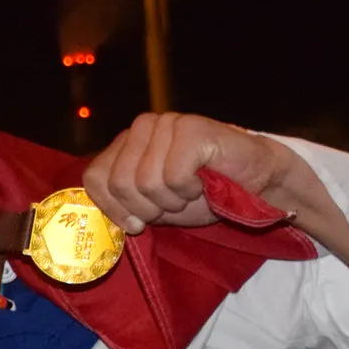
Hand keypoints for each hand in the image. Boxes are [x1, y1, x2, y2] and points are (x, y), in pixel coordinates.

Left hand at [84, 112, 299, 233]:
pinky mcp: (191, 128)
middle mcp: (142, 127)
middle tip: (173, 205)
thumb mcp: (153, 206)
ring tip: (191, 191)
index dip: (111, 208)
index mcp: (126, 143)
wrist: (254, 183)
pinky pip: (173, 176)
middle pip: (120, 183)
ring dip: (172, 200)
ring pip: (145, 182)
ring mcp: (166, 123)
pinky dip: (189, 191)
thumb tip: (95, 218)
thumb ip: (123, 204)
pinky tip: (203, 181)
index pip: (94, 177)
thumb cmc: (204, 194)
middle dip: (147, 208)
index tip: (135, 224)